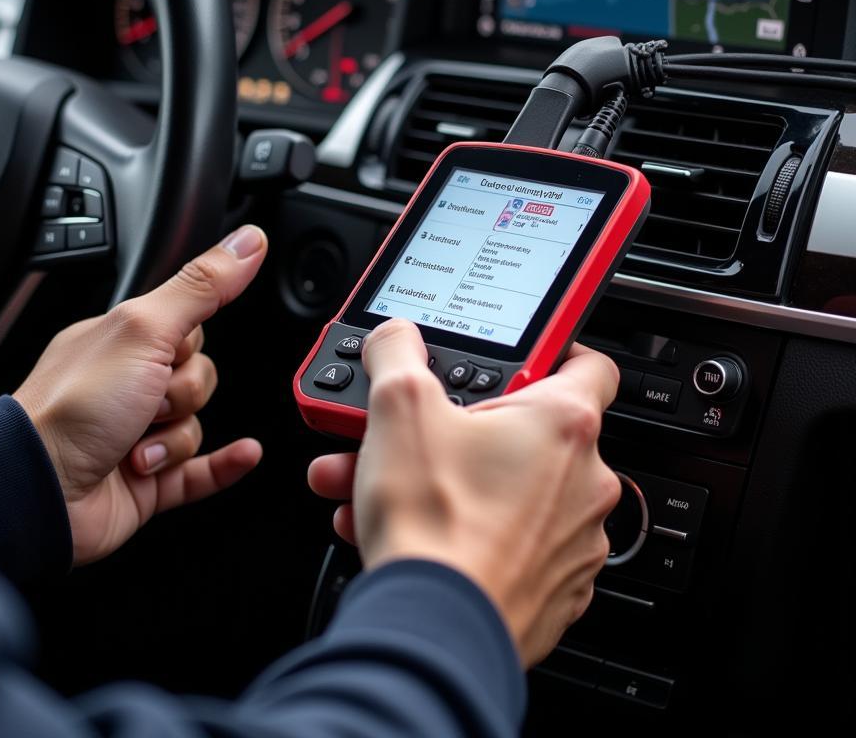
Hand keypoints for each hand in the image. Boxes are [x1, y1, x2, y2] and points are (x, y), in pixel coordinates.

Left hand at [15, 224, 267, 564]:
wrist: (37, 492)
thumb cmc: (71, 410)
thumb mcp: (145, 329)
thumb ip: (201, 287)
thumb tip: (248, 242)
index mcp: (118, 342)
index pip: (186, 328)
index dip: (188, 342)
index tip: (171, 350)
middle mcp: (124, 385)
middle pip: (197, 377)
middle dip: (183, 394)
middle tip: (149, 401)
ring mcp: (134, 434)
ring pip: (197, 425)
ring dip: (177, 438)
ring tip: (138, 446)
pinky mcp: (146, 482)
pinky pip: (201, 471)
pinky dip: (223, 464)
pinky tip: (244, 453)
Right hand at [308, 319, 619, 665]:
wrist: (434, 630)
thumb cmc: (435, 525)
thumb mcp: (398, 407)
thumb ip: (398, 353)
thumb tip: (395, 336)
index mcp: (563, 425)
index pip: (588, 363)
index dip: (553, 350)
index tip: (519, 355)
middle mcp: (584, 483)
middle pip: (518, 433)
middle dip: (452, 429)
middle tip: (408, 434)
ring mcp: (573, 543)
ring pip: (504, 491)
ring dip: (443, 480)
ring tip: (378, 486)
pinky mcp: (551, 591)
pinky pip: (506, 543)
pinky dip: (462, 531)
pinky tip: (409, 530)